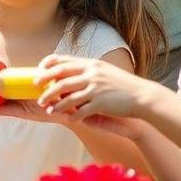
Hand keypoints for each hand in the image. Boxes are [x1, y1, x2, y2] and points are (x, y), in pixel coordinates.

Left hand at [32, 55, 158, 119]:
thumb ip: (87, 71)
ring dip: (56, 104)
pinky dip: (73, 116)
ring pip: (68, 96)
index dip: (49, 65)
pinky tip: (68, 119)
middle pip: (61, 78)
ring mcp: (96, 88)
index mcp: (92, 64)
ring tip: (48, 109)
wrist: (142, 96)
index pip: (64, 61)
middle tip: (37, 92)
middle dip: (46, 85)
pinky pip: (81, 111)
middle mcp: (92, 74)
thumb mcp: (104, 71)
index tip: (39, 70)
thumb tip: (68, 73)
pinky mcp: (101, 103)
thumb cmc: (122, 85)